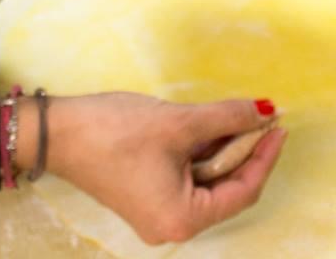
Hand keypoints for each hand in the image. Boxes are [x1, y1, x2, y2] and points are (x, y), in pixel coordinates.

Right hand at [42, 93, 283, 244]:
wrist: (56, 132)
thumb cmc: (114, 132)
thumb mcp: (178, 123)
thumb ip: (226, 118)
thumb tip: (263, 110)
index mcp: (182, 219)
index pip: (243, 191)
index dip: (265, 156)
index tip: (279, 125)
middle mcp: (172, 225)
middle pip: (227, 189)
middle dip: (246, 150)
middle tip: (262, 116)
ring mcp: (157, 213)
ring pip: (208, 181)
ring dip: (224, 149)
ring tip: (239, 116)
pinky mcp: (147, 195)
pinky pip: (188, 177)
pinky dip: (203, 152)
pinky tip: (212, 126)